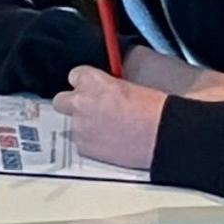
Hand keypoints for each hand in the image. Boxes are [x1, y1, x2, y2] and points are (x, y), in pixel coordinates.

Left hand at [53, 65, 171, 169]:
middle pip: (61, 100)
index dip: (83, 83)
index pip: (74, 75)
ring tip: (106, 129)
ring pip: (71, 124)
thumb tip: (102, 88)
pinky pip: (80, 142)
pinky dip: (90, 142)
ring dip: (83, 125)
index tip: (90, 88)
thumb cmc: (152, 109)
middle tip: (89, 109)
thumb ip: (106, 85)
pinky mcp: (84, 147)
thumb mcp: (128, 85)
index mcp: (91, 81)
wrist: (162, 135)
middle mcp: (80, 102)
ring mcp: (80, 126)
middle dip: (72, 104)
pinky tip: (108, 141)